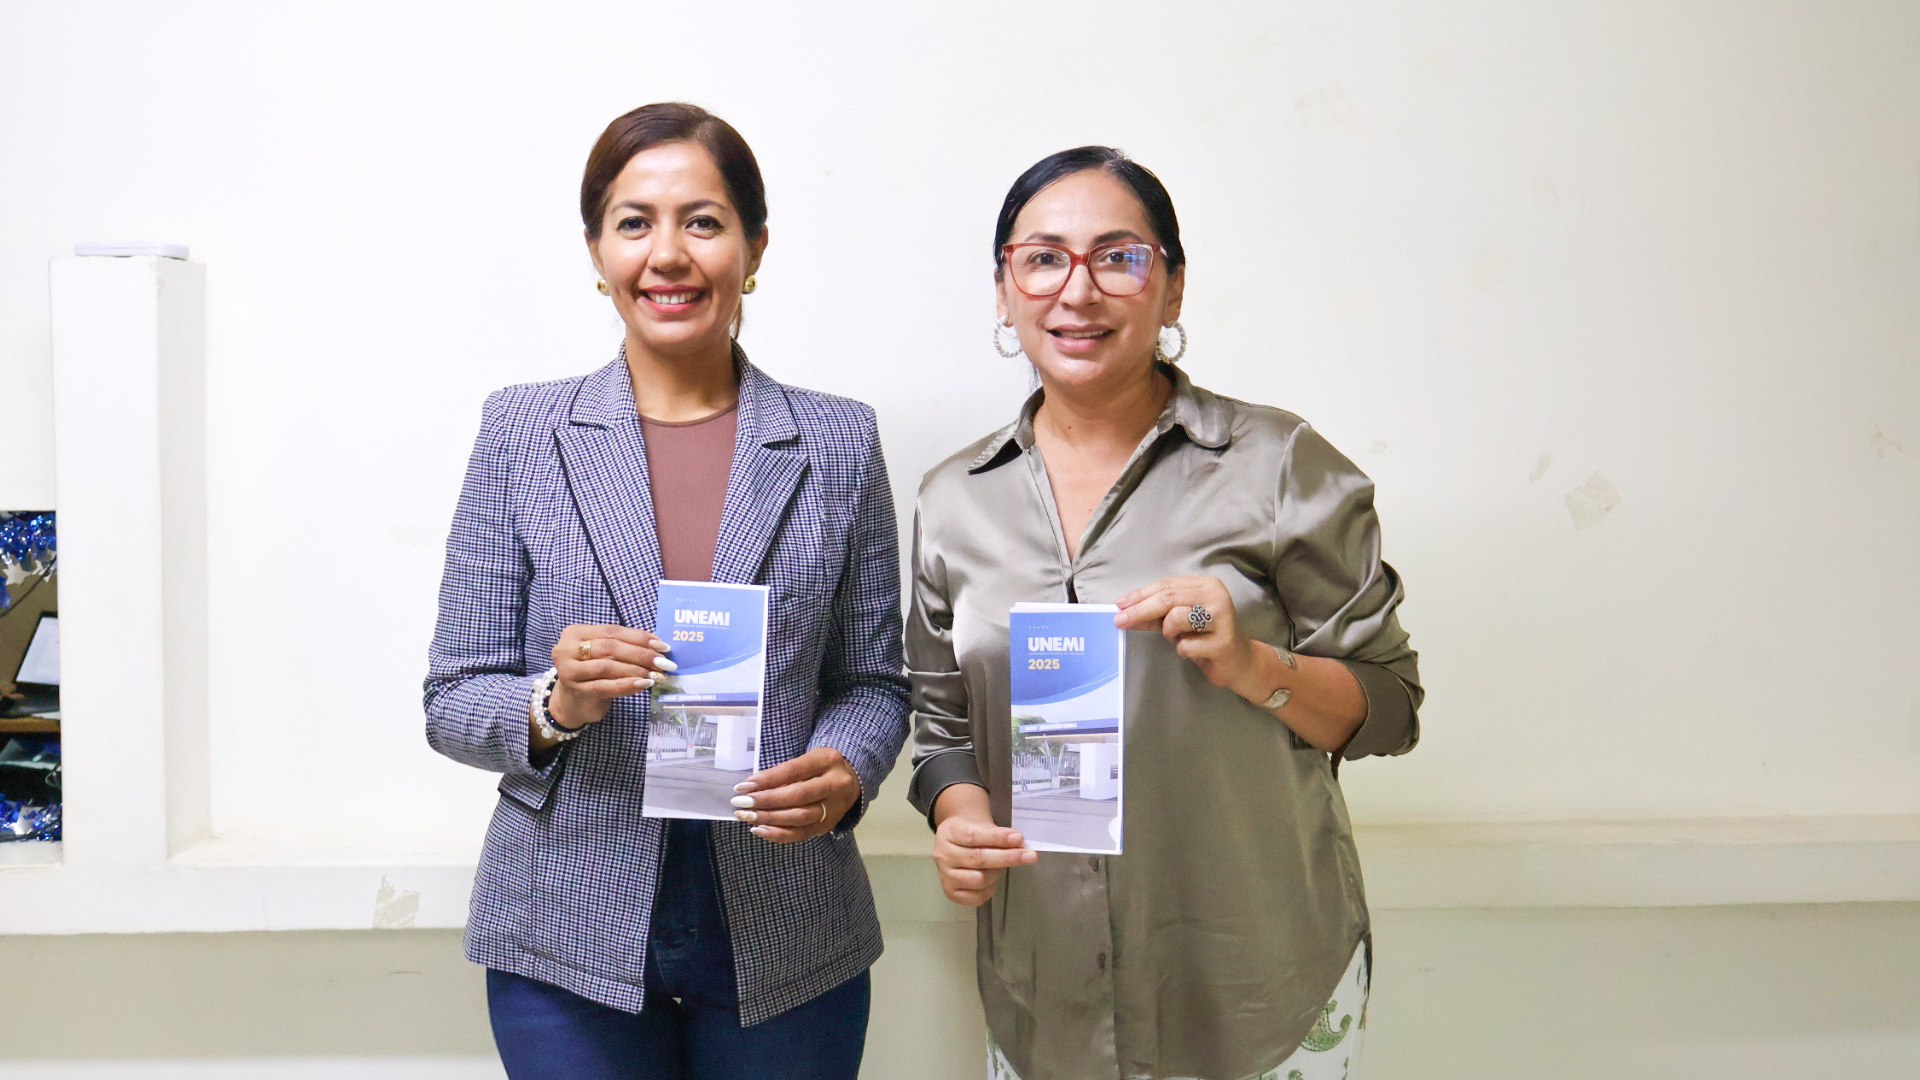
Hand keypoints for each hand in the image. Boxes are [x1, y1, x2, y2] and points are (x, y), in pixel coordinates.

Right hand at [549, 624, 674, 730]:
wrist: (572, 702)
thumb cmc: (593, 673)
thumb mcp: (604, 655)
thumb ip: (624, 647)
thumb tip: (658, 647)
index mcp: (576, 633)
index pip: (612, 631)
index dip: (639, 637)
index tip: (663, 646)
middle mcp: (567, 648)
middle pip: (609, 647)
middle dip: (640, 654)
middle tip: (663, 662)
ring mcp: (568, 670)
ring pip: (607, 666)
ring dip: (636, 670)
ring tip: (656, 675)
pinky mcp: (576, 691)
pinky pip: (605, 686)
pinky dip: (626, 685)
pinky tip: (643, 685)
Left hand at [730, 747, 861, 842]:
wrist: (853, 780)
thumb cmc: (820, 767)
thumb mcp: (808, 759)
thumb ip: (785, 772)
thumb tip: (751, 788)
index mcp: (828, 760)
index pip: (793, 770)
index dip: (767, 779)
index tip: (743, 786)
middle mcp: (835, 784)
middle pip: (798, 796)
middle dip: (766, 801)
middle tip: (741, 804)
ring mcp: (834, 807)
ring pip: (800, 817)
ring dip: (769, 819)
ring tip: (747, 817)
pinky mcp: (828, 825)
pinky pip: (801, 834)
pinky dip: (779, 834)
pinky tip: (760, 830)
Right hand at [931, 785, 1035, 906]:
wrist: (957, 842)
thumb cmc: (974, 832)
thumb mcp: (982, 825)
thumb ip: (998, 835)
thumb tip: (1021, 846)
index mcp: (949, 832)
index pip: (974, 836)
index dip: (997, 838)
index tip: (1018, 838)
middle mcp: (943, 854)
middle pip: (977, 859)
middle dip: (1007, 857)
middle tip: (1029, 855)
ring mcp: (945, 875)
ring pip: (978, 879)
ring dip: (998, 873)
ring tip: (1005, 867)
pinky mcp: (951, 893)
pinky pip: (976, 897)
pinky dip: (990, 889)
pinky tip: (993, 880)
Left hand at [1114, 576, 1266, 702]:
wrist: (1239, 662)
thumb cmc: (1206, 637)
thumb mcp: (1180, 621)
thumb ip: (1156, 614)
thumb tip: (1124, 611)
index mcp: (1206, 585)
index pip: (1166, 585)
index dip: (1141, 594)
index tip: (1120, 604)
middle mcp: (1217, 596)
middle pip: (1168, 598)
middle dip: (1140, 609)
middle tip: (1119, 620)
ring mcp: (1222, 618)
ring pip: (1176, 618)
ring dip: (1169, 632)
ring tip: (1179, 638)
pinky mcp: (1223, 642)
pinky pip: (1185, 645)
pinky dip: (1183, 650)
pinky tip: (1196, 651)